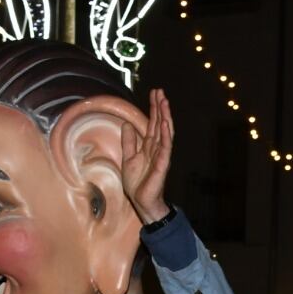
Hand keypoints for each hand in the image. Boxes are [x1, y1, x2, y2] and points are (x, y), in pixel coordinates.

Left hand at [121, 88, 173, 224]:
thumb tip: (127, 125)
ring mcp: (161, 156)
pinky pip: (165, 148)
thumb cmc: (137, 183)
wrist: (142, 202)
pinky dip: (165, 135)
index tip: (154, 93)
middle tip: (160, 91)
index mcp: (149, 146)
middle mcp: (157, 148)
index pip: (153, 123)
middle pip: (160, 124)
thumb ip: (129, 142)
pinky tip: (165, 123)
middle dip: (160, 107)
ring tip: (165, 102)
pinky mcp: (162, 165)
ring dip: (165, 117)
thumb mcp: (128, 158)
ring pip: (165, 132)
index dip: (153, 108)